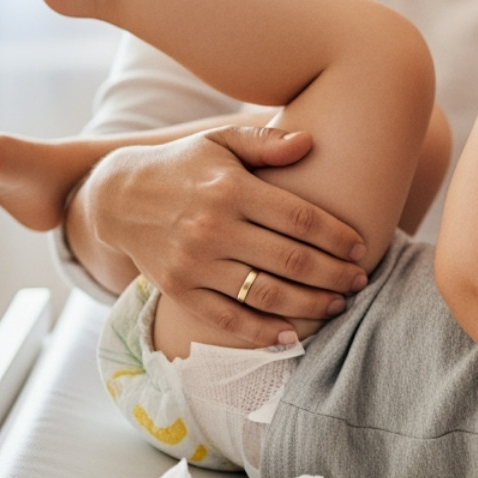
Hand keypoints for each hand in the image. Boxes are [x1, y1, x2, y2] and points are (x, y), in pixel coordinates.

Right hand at [87, 125, 368, 344]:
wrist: (117, 198)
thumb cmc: (184, 166)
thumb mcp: (220, 142)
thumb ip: (265, 144)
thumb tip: (310, 142)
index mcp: (231, 189)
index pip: (300, 219)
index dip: (338, 237)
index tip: (360, 248)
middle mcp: (212, 227)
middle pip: (291, 260)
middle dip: (334, 274)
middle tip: (360, 281)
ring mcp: (194, 262)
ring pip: (266, 293)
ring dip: (310, 305)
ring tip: (338, 305)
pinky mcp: (179, 290)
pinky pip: (228, 319)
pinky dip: (263, 333)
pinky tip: (292, 335)